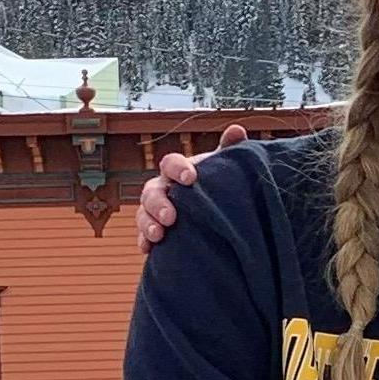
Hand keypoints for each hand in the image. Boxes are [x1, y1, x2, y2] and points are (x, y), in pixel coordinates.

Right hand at [137, 125, 248, 251]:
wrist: (214, 213)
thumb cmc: (215, 185)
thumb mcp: (223, 168)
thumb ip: (229, 150)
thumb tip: (236, 129)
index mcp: (177, 170)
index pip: (170, 163)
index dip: (177, 168)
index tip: (190, 177)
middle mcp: (162, 189)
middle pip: (151, 191)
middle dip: (158, 204)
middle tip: (170, 217)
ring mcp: (154, 211)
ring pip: (142, 214)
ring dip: (147, 224)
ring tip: (158, 235)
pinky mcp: (153, 233)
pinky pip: (142, 236)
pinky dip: (144, 242)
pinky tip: (149, 250)